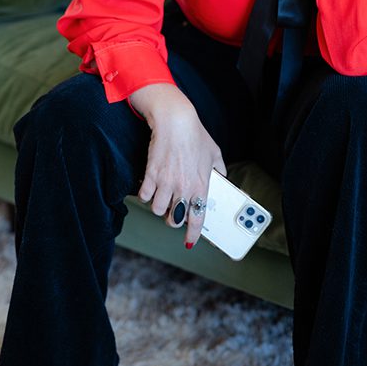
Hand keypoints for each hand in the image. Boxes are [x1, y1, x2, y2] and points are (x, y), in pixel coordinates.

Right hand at [128, 84, 225, 250]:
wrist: (176, 123)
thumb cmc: (196, 137)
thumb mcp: (215, 154)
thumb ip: (219, 170)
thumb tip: (222, 179)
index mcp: (201, 185)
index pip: (197, 217)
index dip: (192, 233)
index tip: (189, 242)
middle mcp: (184, 188)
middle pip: (173, 219)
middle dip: (172, 218)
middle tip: (173, 210)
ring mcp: (166, 183)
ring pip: (157, 209)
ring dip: (159, 205)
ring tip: (163, 194)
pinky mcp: (151, 176)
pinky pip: (144, 196)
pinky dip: (146, 194)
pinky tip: (151, 186)